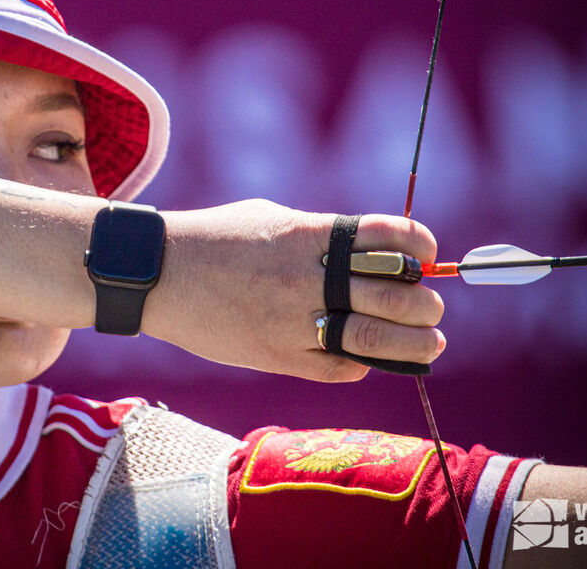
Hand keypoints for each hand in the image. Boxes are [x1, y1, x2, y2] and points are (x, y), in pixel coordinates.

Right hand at [143, 200, 445, 381]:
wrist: (156, 273)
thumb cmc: (216, 238)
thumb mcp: (271, 219)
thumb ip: (322, 234)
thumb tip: (374, 252)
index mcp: (310, 233)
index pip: (392, 238)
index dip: (422, 248)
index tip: (427, 258)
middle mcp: (308, 276)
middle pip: (396, 293)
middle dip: (426, 303)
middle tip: (430, 308)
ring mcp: (293, 319)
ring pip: (378, 339)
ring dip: (414, 342)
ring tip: (428, 342)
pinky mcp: (277, 354)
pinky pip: (340, 367)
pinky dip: (364, 363)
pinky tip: (366, 356)